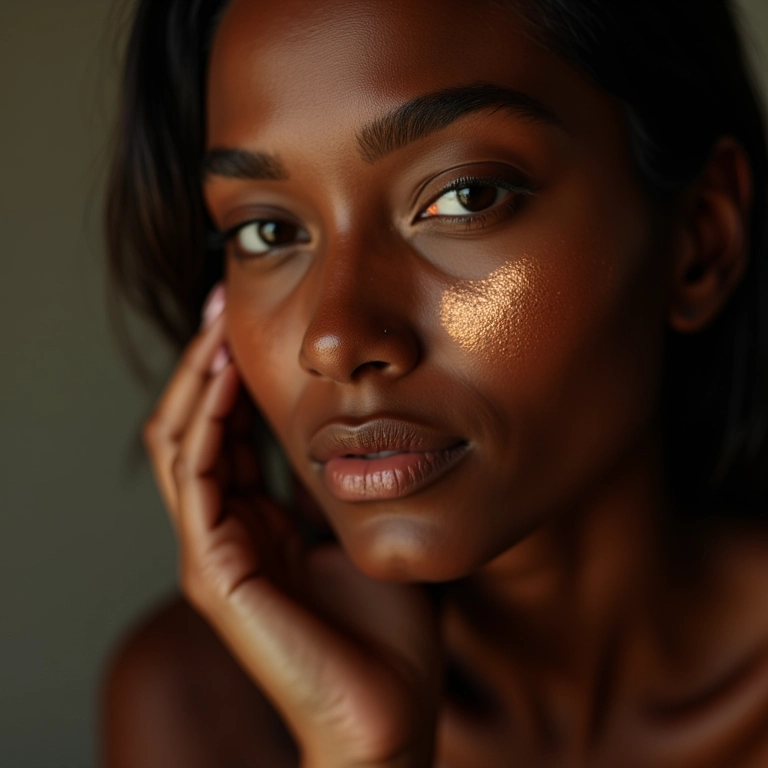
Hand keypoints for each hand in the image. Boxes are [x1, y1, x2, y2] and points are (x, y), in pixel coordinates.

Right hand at [143, 289, 441, 767]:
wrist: (392, 706)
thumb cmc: (390, 626)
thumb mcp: (364, 529)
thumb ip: (341, 483)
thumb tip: (347, 427)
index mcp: (261, 522)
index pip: (230, 432)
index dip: (234, 374)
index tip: (251, 316)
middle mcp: (230, 530)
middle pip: (199, 427)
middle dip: (209, 362)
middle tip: (223, 300)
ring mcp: (216, 550)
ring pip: (185, 444)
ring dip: (200, 380)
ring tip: (218, 323)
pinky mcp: (215, 571)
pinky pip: (198, 480)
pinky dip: (208, 421)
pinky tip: (227, 375)